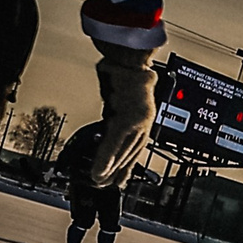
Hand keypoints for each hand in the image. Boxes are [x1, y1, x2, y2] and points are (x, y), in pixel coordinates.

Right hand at [88, 42, 158, 186]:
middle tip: (107, 185)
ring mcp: (137, 121)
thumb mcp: (123, 95)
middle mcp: (144, 121)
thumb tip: (107, 118)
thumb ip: (117, 109)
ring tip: (99, 181)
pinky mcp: (127, 118)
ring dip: (110, 169)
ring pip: (123, 152)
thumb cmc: (126, 71)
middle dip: (119, 172)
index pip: (136, 146)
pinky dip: (105, 159)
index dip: (127, 165)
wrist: (130, 58)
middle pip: (130, 152)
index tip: (121, 179)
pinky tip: (99, 171)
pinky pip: (115, 143)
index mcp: (143, 116)